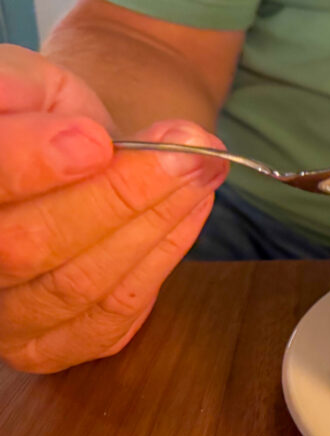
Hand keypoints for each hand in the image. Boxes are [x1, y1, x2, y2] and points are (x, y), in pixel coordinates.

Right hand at [0, 46, 227, 372]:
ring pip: (78, 283)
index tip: (95, 141)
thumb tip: (55, 125)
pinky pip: (110, 316)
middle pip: (28, 244)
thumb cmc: (44, 119)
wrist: (66, 154)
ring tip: (202, 171)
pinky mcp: (47, 348)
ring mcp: (1, 318)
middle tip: (189, 151)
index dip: (29, 164)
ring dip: (155, 225)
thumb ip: (27, 93)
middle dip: (120, 195)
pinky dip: (161, 260)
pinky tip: (192, 210)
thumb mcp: (34, 86)